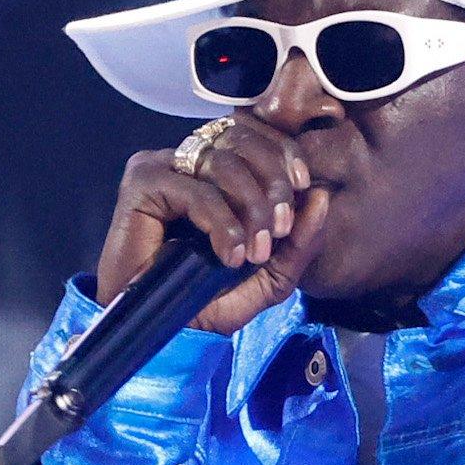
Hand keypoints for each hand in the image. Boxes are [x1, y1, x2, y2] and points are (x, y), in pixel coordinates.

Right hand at [97, 115, 332, 337]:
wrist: (164, 329)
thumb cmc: (210, 300)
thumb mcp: (271, 274)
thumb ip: (300, 239)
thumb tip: (322, 195)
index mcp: (218, 169)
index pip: (256, 135)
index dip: (284, 154)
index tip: (304, 186)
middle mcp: (189, 160)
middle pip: (242, 139)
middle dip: (273, 184)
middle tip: (280, 230)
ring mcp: (163, 167)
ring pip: (223, 163)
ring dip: (251, 209)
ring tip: (254, 252)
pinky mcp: (143, 182)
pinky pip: (197, 191)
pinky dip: (222, 224)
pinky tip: (229, 256)